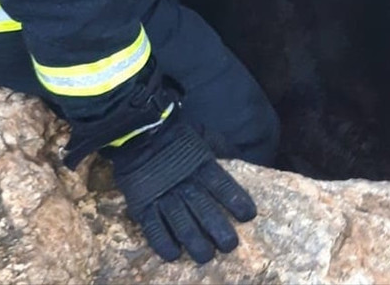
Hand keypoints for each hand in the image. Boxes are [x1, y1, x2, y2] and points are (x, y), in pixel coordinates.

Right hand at [112, 120, 255, 263]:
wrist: (140, 134)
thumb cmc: (177, 138)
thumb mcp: (204, 138)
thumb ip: (221, 149)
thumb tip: (239, 157)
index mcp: (201, 165)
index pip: (223, 185)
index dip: (236, 201)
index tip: (248, 216)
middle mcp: (185, 183)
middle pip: (204, 209)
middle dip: (219, 229)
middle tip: (229, 245)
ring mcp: (163, 195)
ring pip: (182, 224)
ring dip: (195, 242)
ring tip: (206, 256)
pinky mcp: (143, 204)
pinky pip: (154, 228)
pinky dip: (163, 243)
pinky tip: (173, 254)